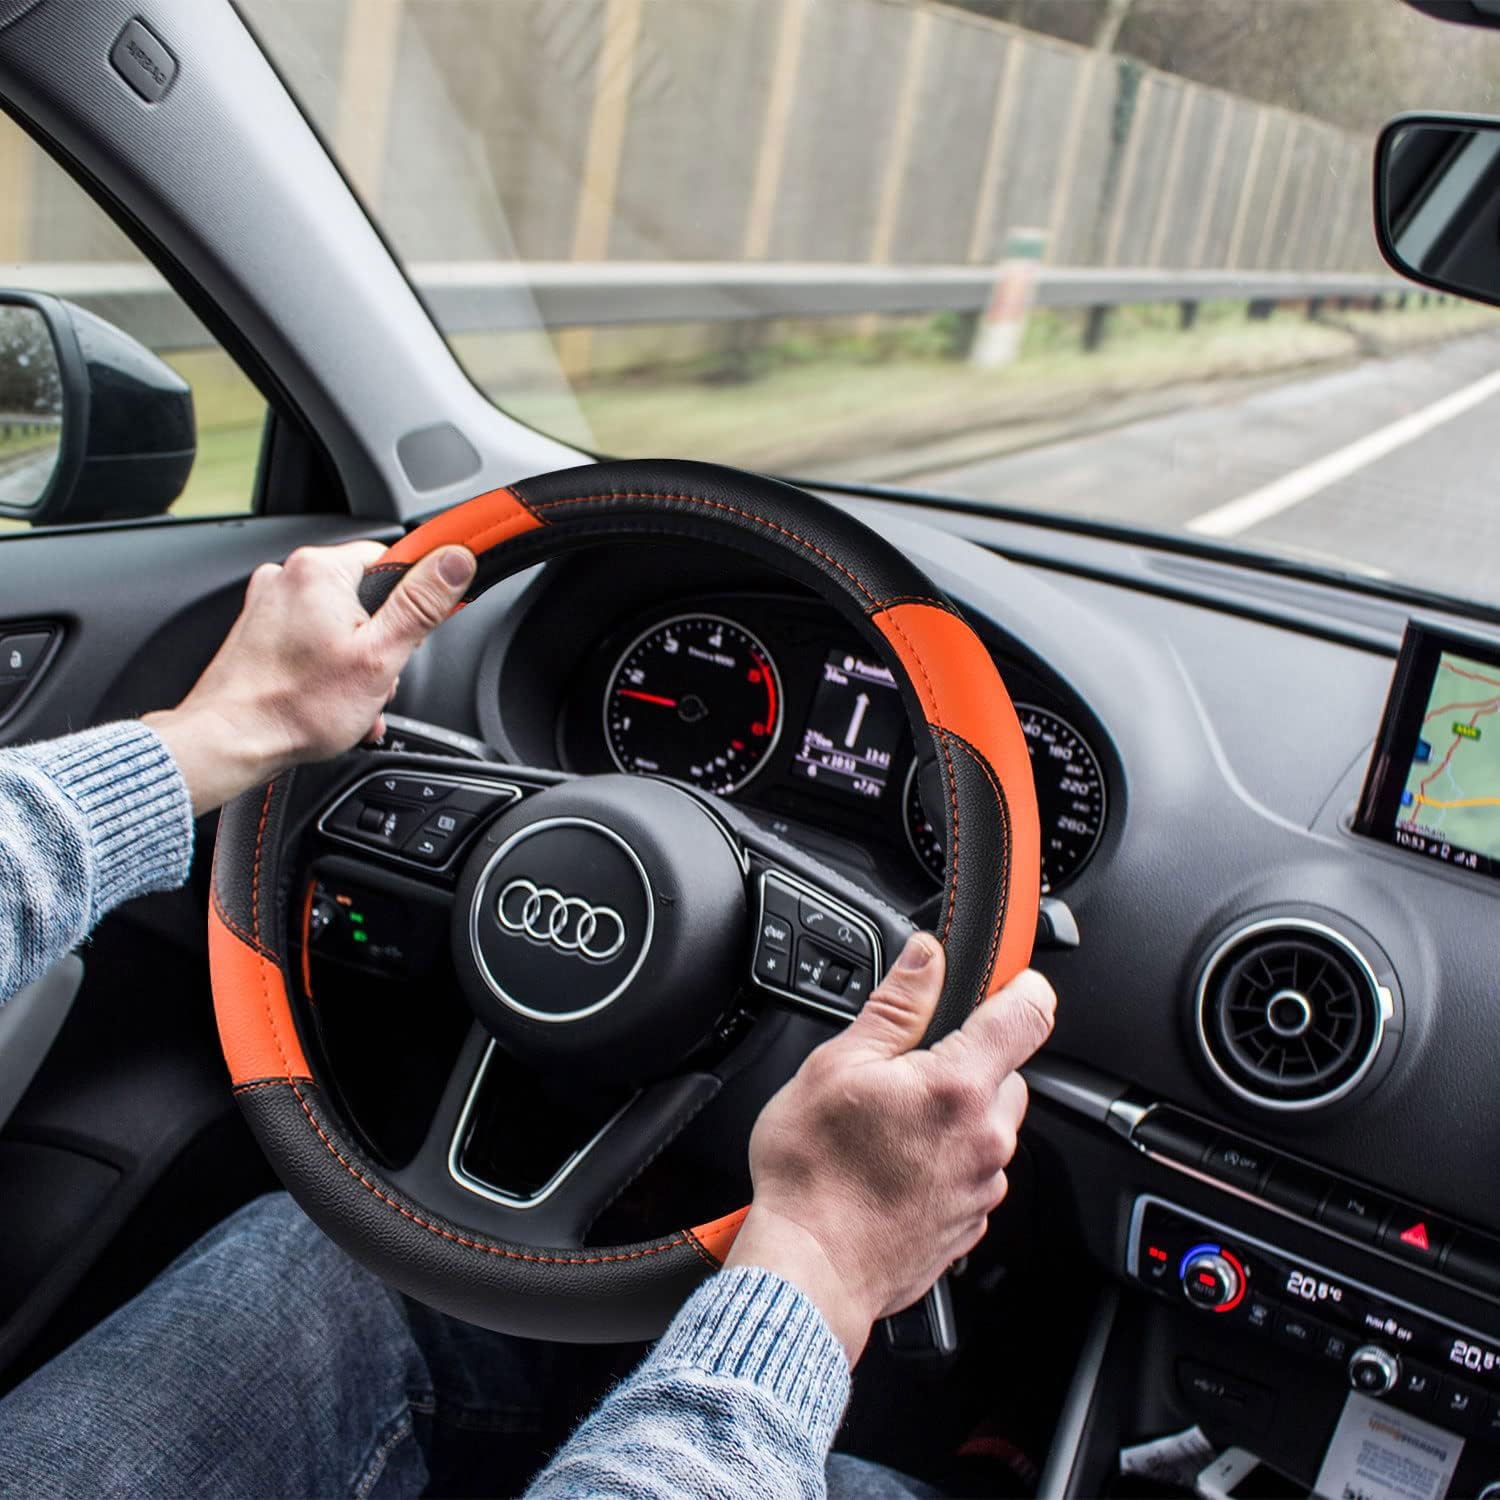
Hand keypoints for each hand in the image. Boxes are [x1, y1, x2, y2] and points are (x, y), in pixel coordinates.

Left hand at [143, 539, 475, 814]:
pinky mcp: (259, 630)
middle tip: (376, 678)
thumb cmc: (294, 706)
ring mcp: (270, 603)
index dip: (413, 601)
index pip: (392, 560)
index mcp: (321, 570)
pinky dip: (328, 666)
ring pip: (340, 622)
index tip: (415, 630)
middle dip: (381, 641)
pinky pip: (312, 638)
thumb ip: (421, 604)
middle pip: (367, 597)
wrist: (230, 742)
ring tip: (350, 697)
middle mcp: (289, 576)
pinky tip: (329, 698)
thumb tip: (456, 562)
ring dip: (357, 660)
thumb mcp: (379, 656)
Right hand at [725, 934, 1054, 1362]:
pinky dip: (946, 1163)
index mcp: (958, 1086)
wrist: (808, 1270)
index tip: (1012, 980)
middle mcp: (986, 1137)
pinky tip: (894, 1167)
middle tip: (907, 1072)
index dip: (1022, 986)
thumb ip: (896, 1005)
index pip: (1027, 1014)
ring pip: (989, 1127)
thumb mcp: (839, 1064)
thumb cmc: (812, 1173)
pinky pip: (974, 1173)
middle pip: (1008, 1074)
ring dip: (956, 1117)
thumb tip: (926, 957)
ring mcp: (982, 1186)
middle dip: (969, 1062)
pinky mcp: (970, 1224)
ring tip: (889, 1128)